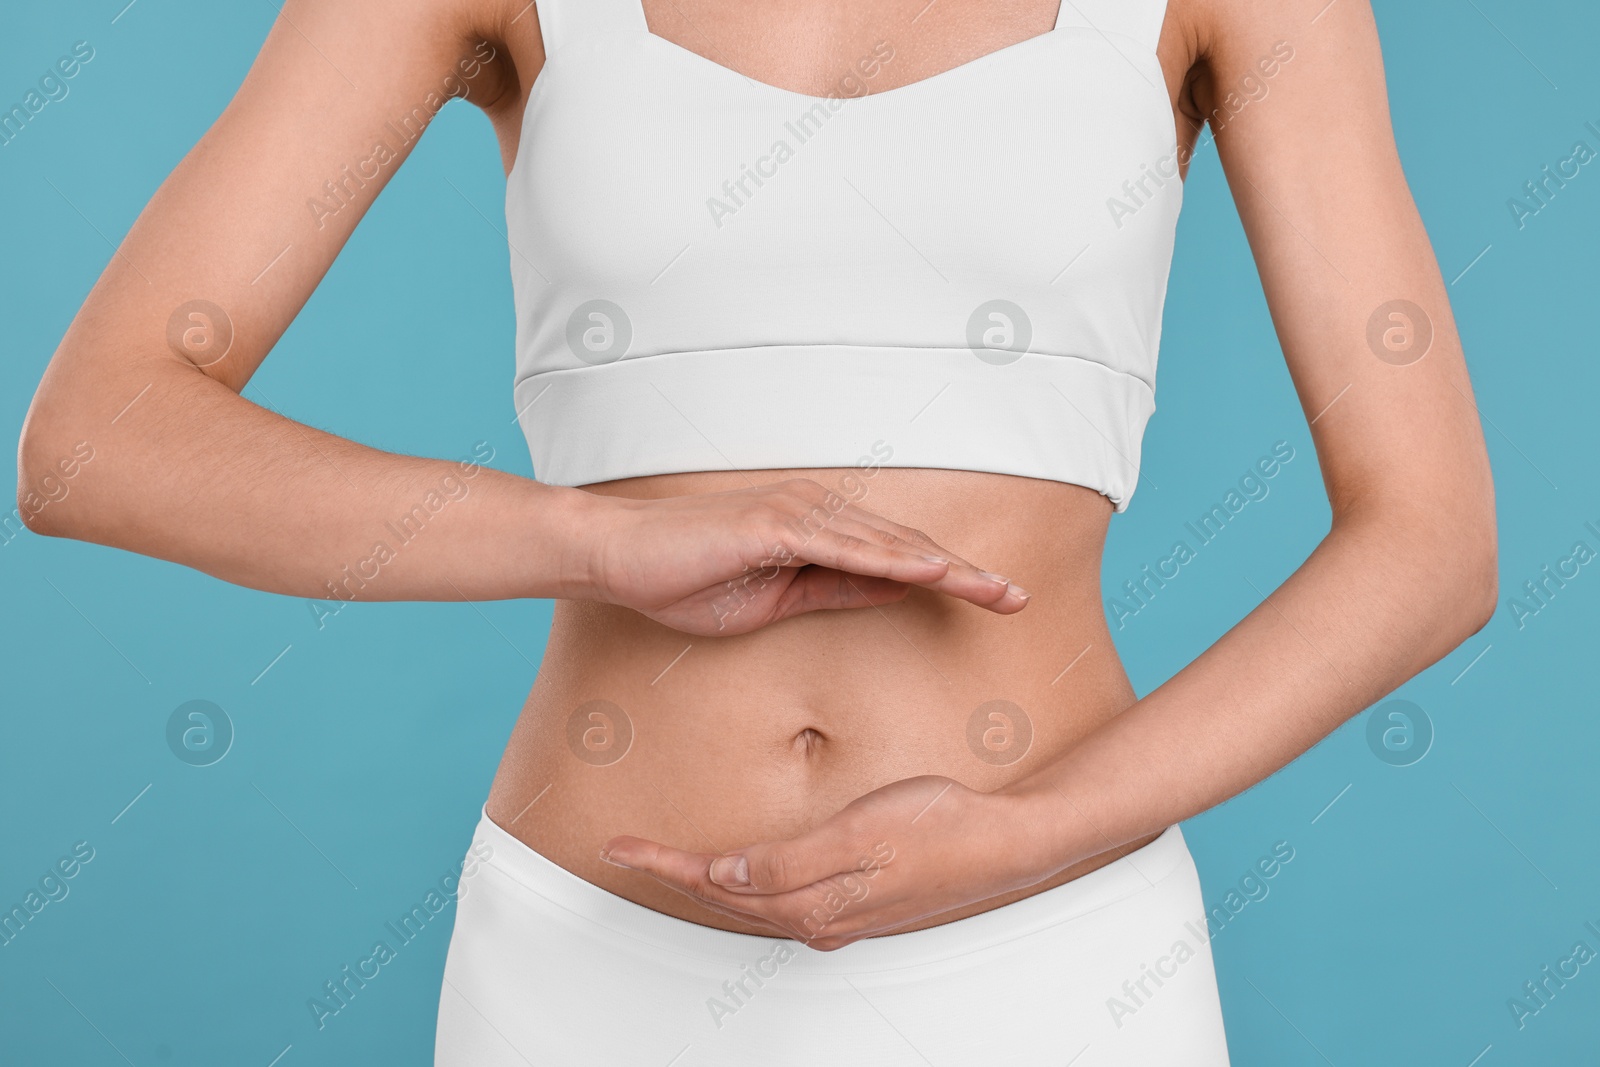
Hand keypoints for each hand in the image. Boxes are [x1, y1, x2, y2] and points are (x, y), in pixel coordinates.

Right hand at [580, 479, 1030, 635]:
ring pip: (889, 546)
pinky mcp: (774, 525)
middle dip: (968, 574)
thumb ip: (835, 592)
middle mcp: (818, 512)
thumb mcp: (776, 600)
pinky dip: (892, 562)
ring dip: (946, 569)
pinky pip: (844, 548)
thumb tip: (895, 594)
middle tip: (1020, 599)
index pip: (900, 558)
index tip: (998, 599)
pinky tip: (931, 575)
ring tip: (995, 591)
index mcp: (820, 532)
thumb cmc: (689, 578)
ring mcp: (799, 514)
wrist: (621, 558)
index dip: (952, 578)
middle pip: (909, 547)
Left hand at [597, 776, 1057, 949]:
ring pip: (752, 901)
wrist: (1005, 845)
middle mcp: (817, 918)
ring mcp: (839, 915)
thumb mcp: (857, 834)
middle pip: (725, 896)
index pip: (715, 883)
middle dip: (673, 873)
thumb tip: (725, 872)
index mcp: (809, 902)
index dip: (663, 863)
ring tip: (671, 859)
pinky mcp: (857, 903)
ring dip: (707, 881)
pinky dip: (749, 884)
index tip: (620, 845)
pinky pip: (783, 899)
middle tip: (628, 848)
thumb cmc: (939, 828)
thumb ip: (787, 860)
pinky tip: (746, 872)